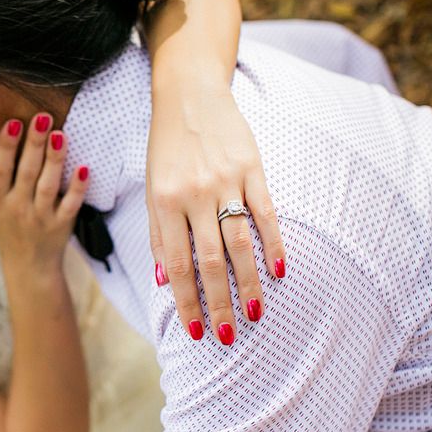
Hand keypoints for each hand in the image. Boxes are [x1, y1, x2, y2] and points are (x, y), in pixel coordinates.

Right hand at [0, 113, 89, 267]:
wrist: (29, 264)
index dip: (6, 147)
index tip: (13, 122)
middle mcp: (16, 209)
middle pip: (26, 172)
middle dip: (33, 144)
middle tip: (42, 116)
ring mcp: (41, 217)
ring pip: (48, 185)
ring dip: (55, 159)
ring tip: (59, 133)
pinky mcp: (62, 223)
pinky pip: (71, 203)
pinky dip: (77, 187)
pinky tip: (83, 167)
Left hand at [147, 87, 286, 345]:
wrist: (189, 95)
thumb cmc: (166, 148)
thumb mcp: (151, 188)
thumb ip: (159, 234)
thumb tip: (165, 281)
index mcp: (164, 203)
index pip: (177, 266)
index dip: (186, 302)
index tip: (195, 331)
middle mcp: (194, 195)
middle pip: (209, 262)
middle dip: (218, 303)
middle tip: (227, 336)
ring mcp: (226, 182)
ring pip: (239, 243)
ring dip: (249, 283)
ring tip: (255, 313)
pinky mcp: (253, 169)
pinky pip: (267, 214)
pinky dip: (274, 244)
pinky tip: (280, 272)